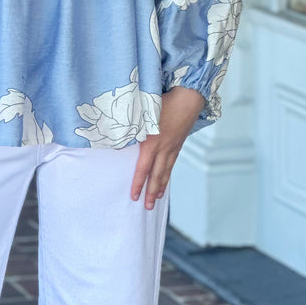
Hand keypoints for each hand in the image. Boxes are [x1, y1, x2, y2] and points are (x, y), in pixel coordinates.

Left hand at [130, 87, 205, 210]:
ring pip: (166, 171)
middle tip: (147, 207)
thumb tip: (116, 137)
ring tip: (157, 199)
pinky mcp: (179, 144)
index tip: (133, 196)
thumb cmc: (163, 101)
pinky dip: (168, 174)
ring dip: (161, 186)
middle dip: (151, 192)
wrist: (188, 97)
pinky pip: (172, 163)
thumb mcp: (142, 112)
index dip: (137, 183)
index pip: (142, 168)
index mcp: (152, 142)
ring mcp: (173, 147)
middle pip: (156, 175)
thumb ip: (131, 126)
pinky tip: (166, 179)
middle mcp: (163, 148)